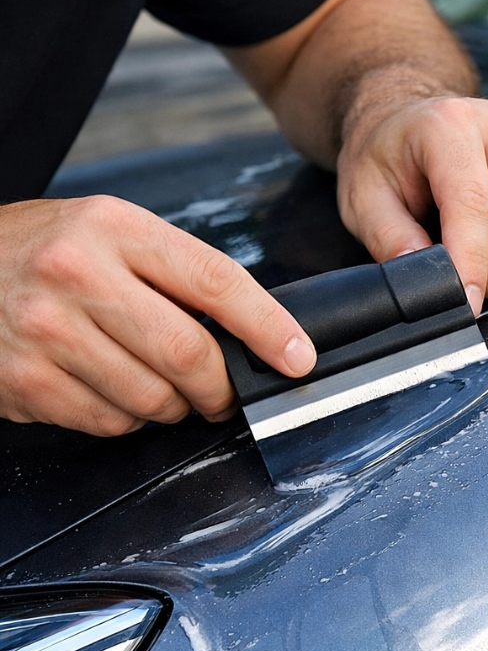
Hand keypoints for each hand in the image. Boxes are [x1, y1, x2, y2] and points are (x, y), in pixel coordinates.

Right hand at [0, 196, 315, 434]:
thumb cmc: (46, 253)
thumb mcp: (111, 235)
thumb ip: (175, 276)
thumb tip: (251, 333)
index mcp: (115, 228)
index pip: (216, 282)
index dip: (268, 327)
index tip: (297, 356)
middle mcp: (78, 274)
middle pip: (190, 354)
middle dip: (221, 388)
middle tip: (224, 394)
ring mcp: (47, 330)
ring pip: (154, 399)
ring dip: (173, 406)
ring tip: (154, 382)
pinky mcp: (27, 380)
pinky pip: (111, 422)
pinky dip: (127, 417)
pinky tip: (107, 387)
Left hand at [336, 96, 487, 313]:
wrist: (414, 126)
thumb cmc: (390, 160)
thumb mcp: (364, 198)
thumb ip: (390, 239)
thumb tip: (426, 280)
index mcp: (450, 124)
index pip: (474, 204)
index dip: (471, 263)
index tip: (465, 302)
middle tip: (468, 287)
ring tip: (484, 262)